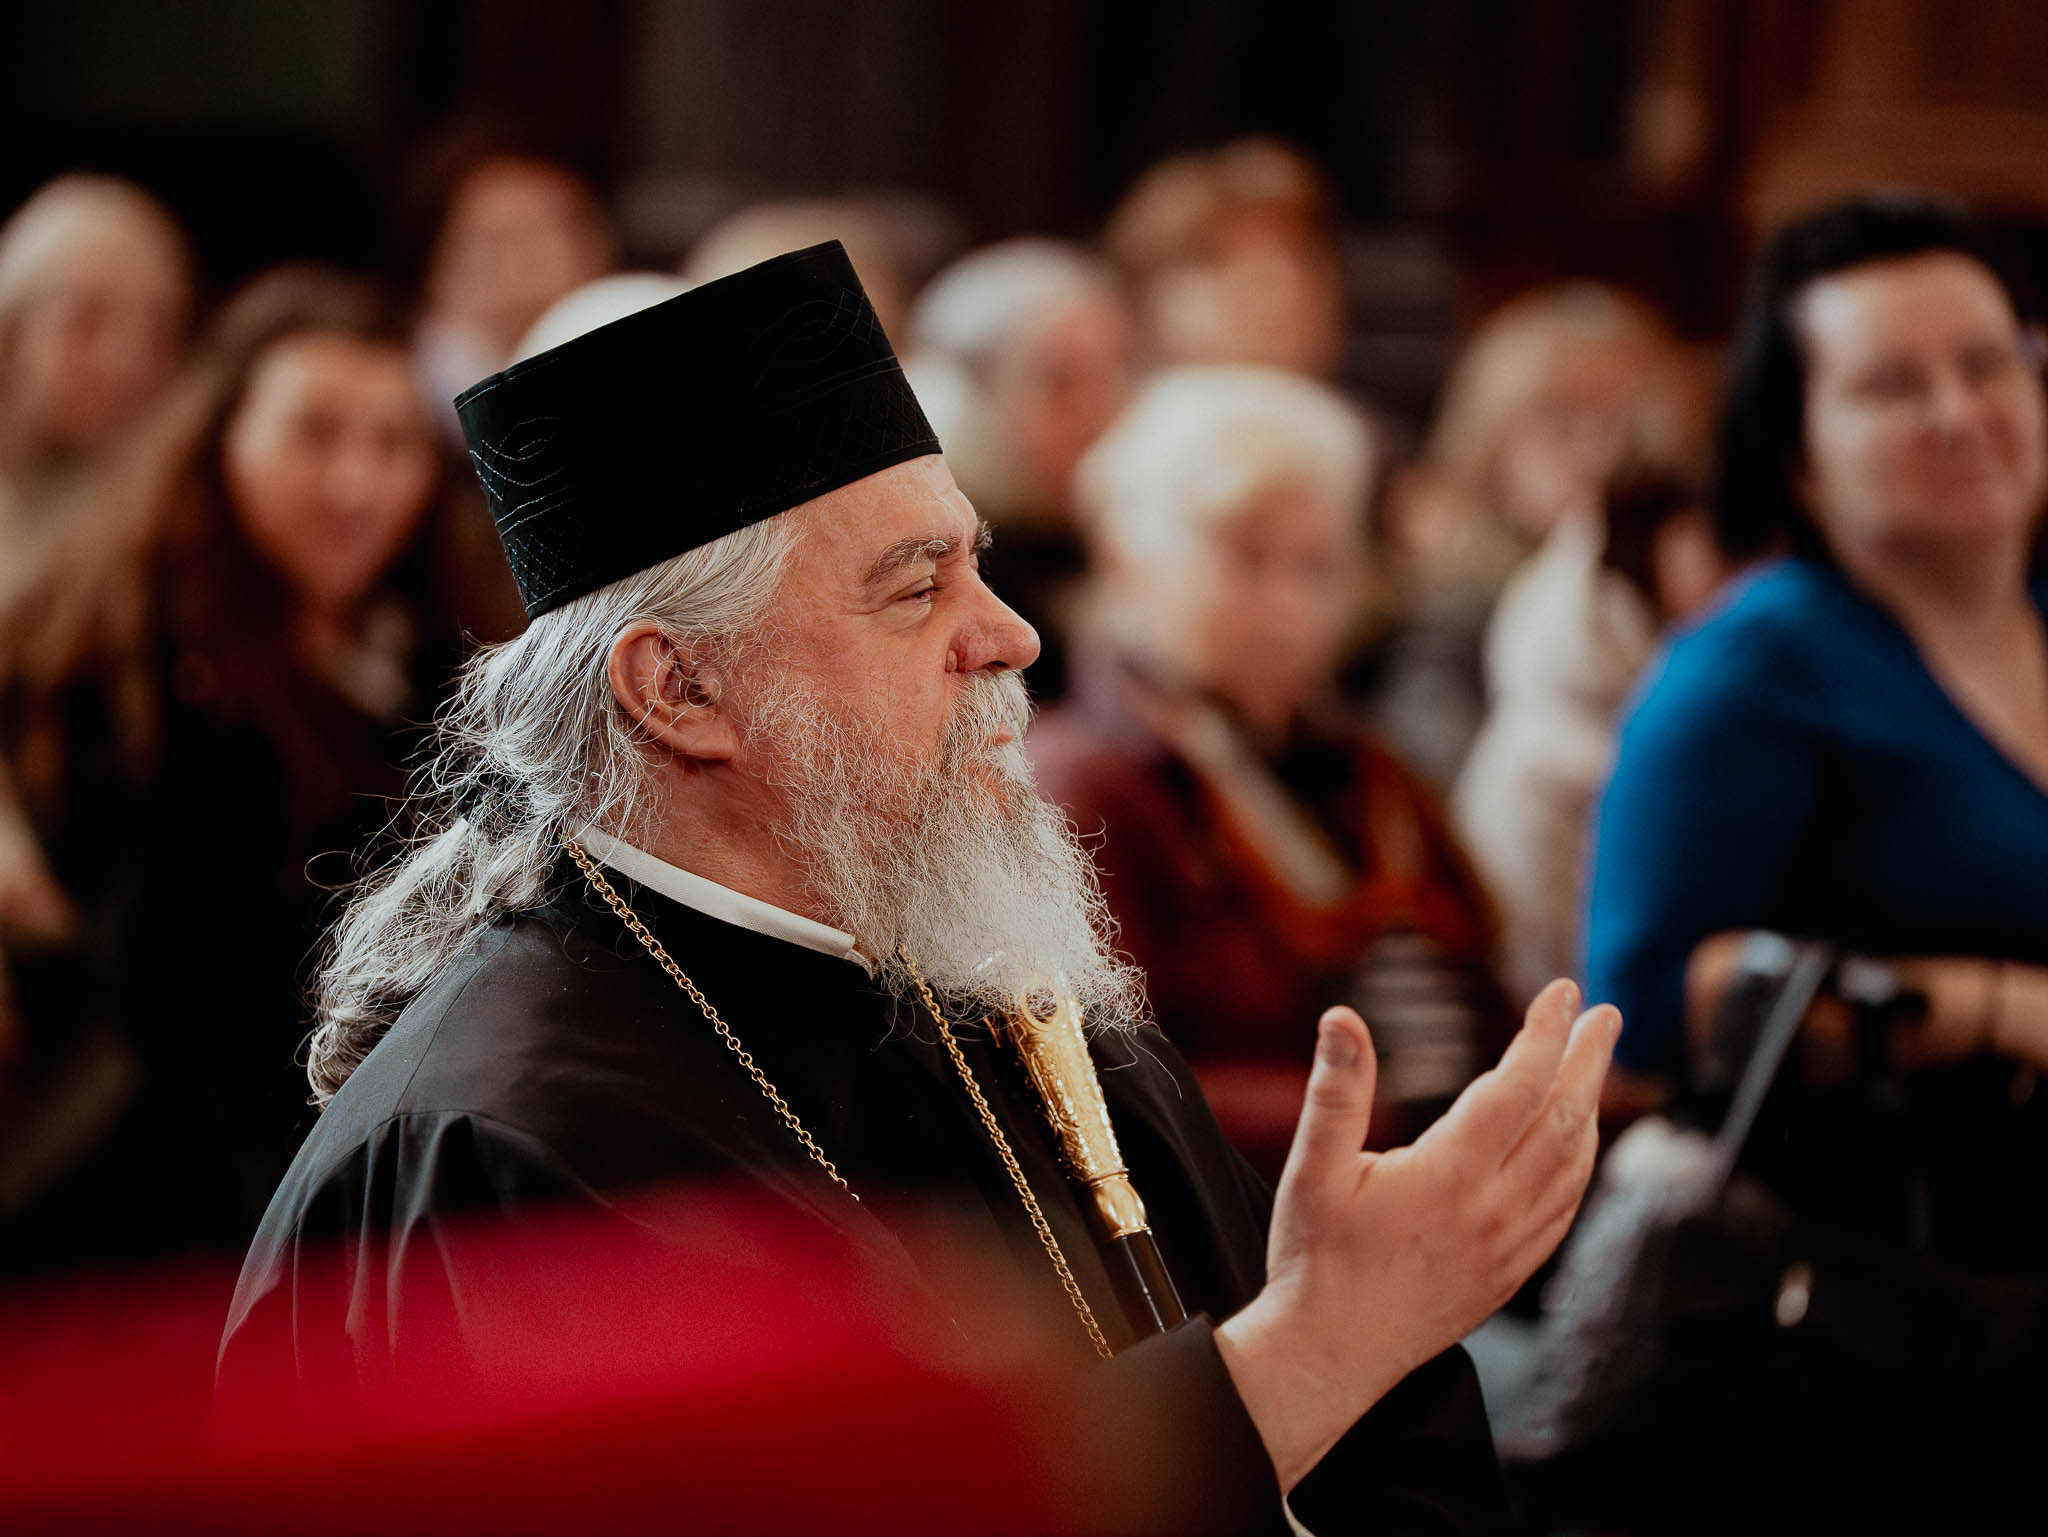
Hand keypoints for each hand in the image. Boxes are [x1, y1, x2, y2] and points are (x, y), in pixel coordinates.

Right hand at [1215, 979, 1618, 1489]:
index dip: (1544, 1033)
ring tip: (1593, 1067)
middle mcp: (1493, 1209)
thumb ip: (1336, 1091)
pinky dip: (1580, 1165)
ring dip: (1589, 1110)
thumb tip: (1342, 1018)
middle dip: (1588, 1060)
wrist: (1331, 1356)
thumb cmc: (1316, 1261)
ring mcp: (1509, 1246)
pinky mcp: (1509, 1274)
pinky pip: (1564, 1209)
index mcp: (1450, 1175)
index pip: (1517, 1086)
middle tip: (1607, 1015)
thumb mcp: (1313, 1169)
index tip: (1561, 992)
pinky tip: (1575, 1146)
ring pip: (1572, 1166)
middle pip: (1562, 1120)